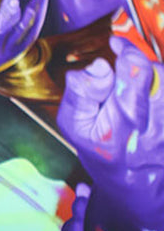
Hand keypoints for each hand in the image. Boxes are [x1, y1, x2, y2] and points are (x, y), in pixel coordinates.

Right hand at [57, 37, 163, 230]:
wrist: (135, 185)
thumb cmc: (101, 153)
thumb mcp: (75, 126)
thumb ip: (81, 92)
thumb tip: (99, 65)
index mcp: (121, 123)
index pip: (135, 70)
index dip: (126, 50)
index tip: (116, 45)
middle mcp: (153, 125)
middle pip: (157, 71)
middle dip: (140, 62)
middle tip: (125, 66)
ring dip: (155, 74)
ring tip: (139, 82)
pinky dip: (161, 85)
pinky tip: (151, 94)